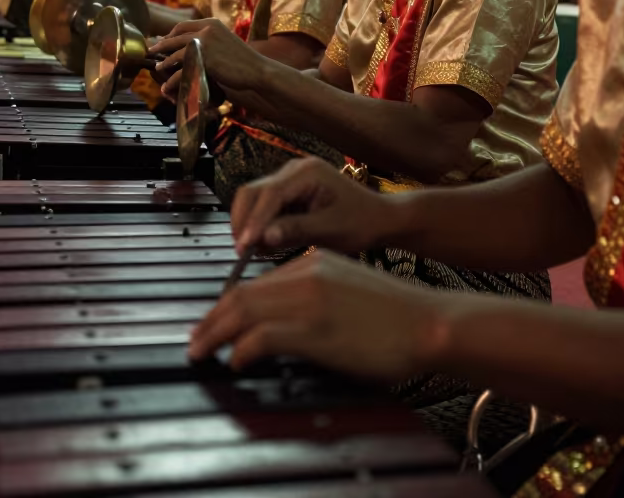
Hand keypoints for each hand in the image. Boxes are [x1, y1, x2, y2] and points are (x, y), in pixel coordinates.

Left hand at [150, 19, 264, 102]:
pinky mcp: (204, 59)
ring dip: (164, 61)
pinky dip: (172, 79)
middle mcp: (206, 29)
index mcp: (211, 23)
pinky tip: (167, 85)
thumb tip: (190, 46)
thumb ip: (209, 40)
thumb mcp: (224, 43)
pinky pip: (181, 70)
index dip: (170, 34)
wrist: (257, 70)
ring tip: (158, 68)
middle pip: (176, 36)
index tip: (163, 42)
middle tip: (152, 51)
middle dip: (161, 45)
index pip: (183, 25)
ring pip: (175, 52)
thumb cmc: (242, 61)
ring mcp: (205, 43)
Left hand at [188, 249, 448, 378]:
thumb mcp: (347, 289)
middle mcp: (307, 272)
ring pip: (245, 310)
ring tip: (201, 352)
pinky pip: (263, 336)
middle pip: (242, 292)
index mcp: (314, 261)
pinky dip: (242, 349)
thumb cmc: (394, 315)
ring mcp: (310, 299)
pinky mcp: (315, 328)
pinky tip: (236, 361)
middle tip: (195, 341)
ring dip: (215, 333)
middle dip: (211, 318)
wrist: (428, 321)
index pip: (258, 281)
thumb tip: (282, 324)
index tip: (215, 324)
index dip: (229, 305)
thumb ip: (314, 296)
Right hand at [231, 156, 396, 255]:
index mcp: (307, 172)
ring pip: (254, 199)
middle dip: (244, 220)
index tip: (244, 246)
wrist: (377, 218)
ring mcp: (289, 180)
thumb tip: (263, 238)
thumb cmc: (360, 222)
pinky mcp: (287, 194)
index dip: (254, 220)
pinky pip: (264, 208)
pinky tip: (266, 245)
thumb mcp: (330, 229)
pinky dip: (259, 226)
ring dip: (249, 224)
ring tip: (256, 251)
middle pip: (253, 191)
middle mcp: (294, 170)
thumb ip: (296, 230)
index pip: (270, 193)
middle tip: (242, 251)